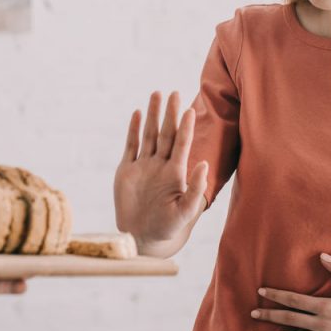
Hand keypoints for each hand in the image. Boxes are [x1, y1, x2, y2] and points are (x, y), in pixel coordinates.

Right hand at [114, 90, 208, 243]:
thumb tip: (203, 164)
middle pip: (166, 134)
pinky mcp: (127, 170)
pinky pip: (131, 146)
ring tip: (156, 94)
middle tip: (174, 93)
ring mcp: (144, 166)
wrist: (143, 237)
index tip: (190, 110)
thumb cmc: (168, 227)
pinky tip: (137, 113)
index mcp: (175, 173)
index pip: (182, 144)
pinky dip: (133, 129)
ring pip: (148, 135)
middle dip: (169, 114)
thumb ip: (195, 189)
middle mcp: (161, 165)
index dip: (186, 128)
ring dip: (152, 115)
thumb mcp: (185, 211)